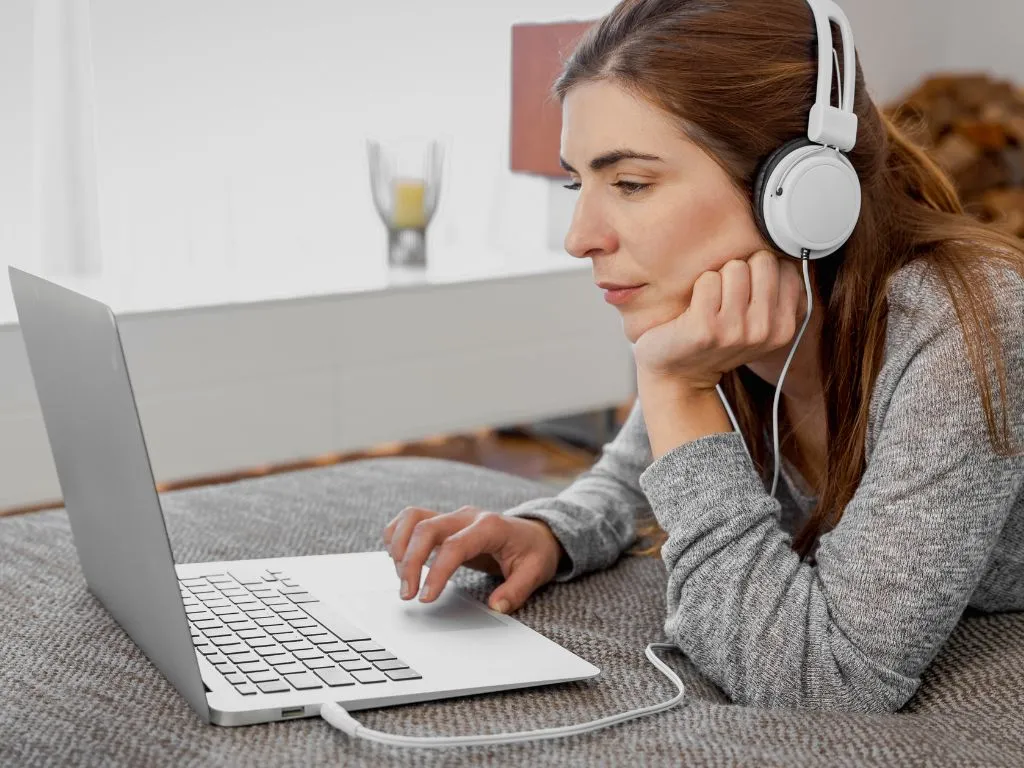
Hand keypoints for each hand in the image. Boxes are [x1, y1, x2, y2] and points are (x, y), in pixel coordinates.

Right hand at [382, 505, 563, 613]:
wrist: (535, 534)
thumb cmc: (533, 552)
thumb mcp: (535, 572)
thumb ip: (516, 590)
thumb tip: (496, 606)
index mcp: (490, 526)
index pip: (454, 546)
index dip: (436, 572)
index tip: (426, 597)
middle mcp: (466, 516)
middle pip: (426, 528)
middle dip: (409, 561)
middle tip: (406, 594)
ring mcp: (453, 516)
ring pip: (413, 518)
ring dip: (399, 546)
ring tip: (401, 578)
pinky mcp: (443, 521)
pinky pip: (411, 519)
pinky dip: (398, 535)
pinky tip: (399, 560)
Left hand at [632, 250, 806, 388]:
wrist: (677, 377)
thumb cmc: (716, 340)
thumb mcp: (756, 324)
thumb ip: (776, 293)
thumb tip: (785, 246)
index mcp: (783, 328)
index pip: (786, 268)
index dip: (760, 271)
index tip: (745, 293)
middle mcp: (764, 331)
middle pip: (762, 262)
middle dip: (740, 270)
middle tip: (723, 298)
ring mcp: (735, 331)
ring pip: (735, 268)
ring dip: (717, 279)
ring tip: (708, 305)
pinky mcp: (705, 328)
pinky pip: (707, 279)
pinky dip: (696, 288)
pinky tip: (691, 311)